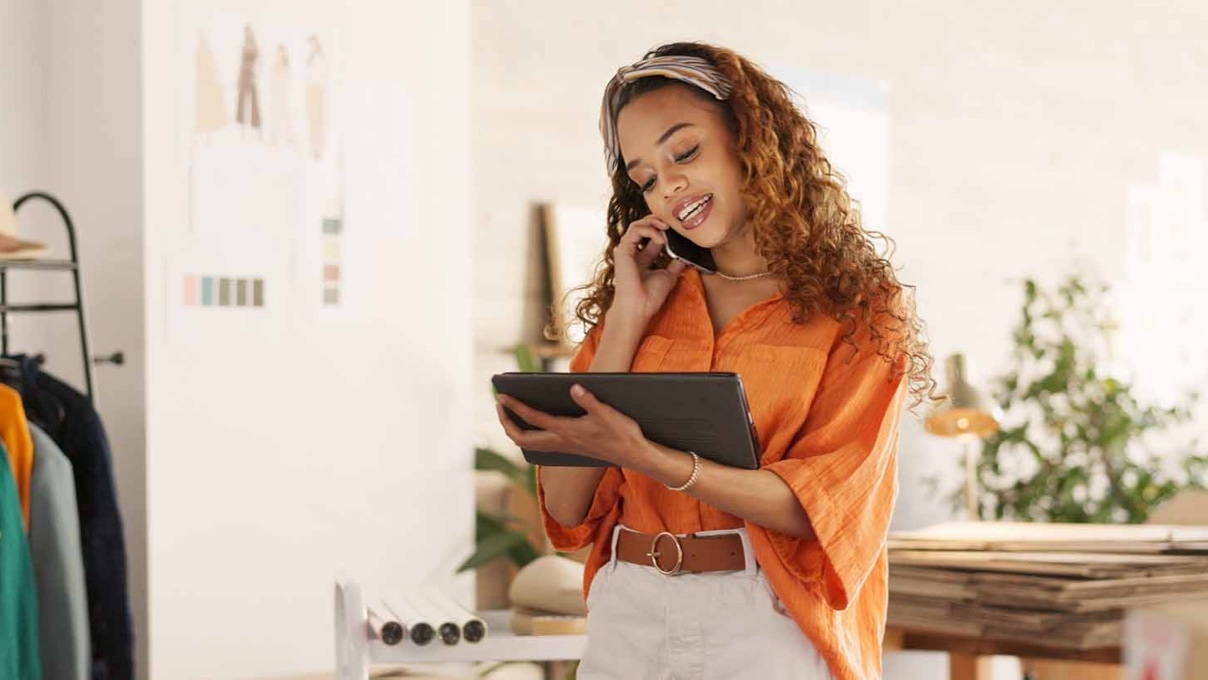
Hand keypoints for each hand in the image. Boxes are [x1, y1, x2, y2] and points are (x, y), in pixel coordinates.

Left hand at [495, 384, 650, 468]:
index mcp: (567, 431)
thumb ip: (588, 400)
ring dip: (515, 430)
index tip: (502, 396)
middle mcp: (562, 442)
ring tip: (508, 414)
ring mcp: (565, 447)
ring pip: (530, 444)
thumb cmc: (622, 433)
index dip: (515, 407)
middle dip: (506, 423)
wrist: (634, 455)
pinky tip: (531, 425)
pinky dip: (529, 435)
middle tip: (499, 406)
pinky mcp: (570, 449)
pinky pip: (540, 445)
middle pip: (522, 439)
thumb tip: (573, 387)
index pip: (533, 419)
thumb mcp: (607, 413)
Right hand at [611, 216, 688, 324]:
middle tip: (673, 224)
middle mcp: (633, 252)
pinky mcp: (623, 250)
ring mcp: (627, 250)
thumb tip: (687, 253)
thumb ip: (676, 263)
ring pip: (637, 225)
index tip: (679, 231)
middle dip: (658, 221)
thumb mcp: (670, 276)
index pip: (653, 236)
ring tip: (667, 228)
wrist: (639, 308)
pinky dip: (650, 230)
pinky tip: (661, 238)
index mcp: (642, 258)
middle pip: (643, 227)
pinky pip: (635, 230)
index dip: (666, 231)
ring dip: (654, 222)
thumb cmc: (650, 297)